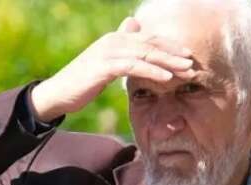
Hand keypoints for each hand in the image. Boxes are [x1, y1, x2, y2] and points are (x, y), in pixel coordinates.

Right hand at [29, 16, 195, 122]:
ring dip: (169, 62)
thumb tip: (132, 25)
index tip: (187, 55)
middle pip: (151, 44)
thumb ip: (120, 46)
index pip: (149, 38)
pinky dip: (152, 71)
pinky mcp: (104, 66)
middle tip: (193, 63)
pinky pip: (134, 66)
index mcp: (115, 38)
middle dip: (174, 53)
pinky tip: (167, 78)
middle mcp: (113, 40)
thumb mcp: (103, 62)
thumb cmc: (81, 82)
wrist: (57, 94)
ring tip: (186, 71)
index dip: (169, 45)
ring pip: (146, 54)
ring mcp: (108, 52)